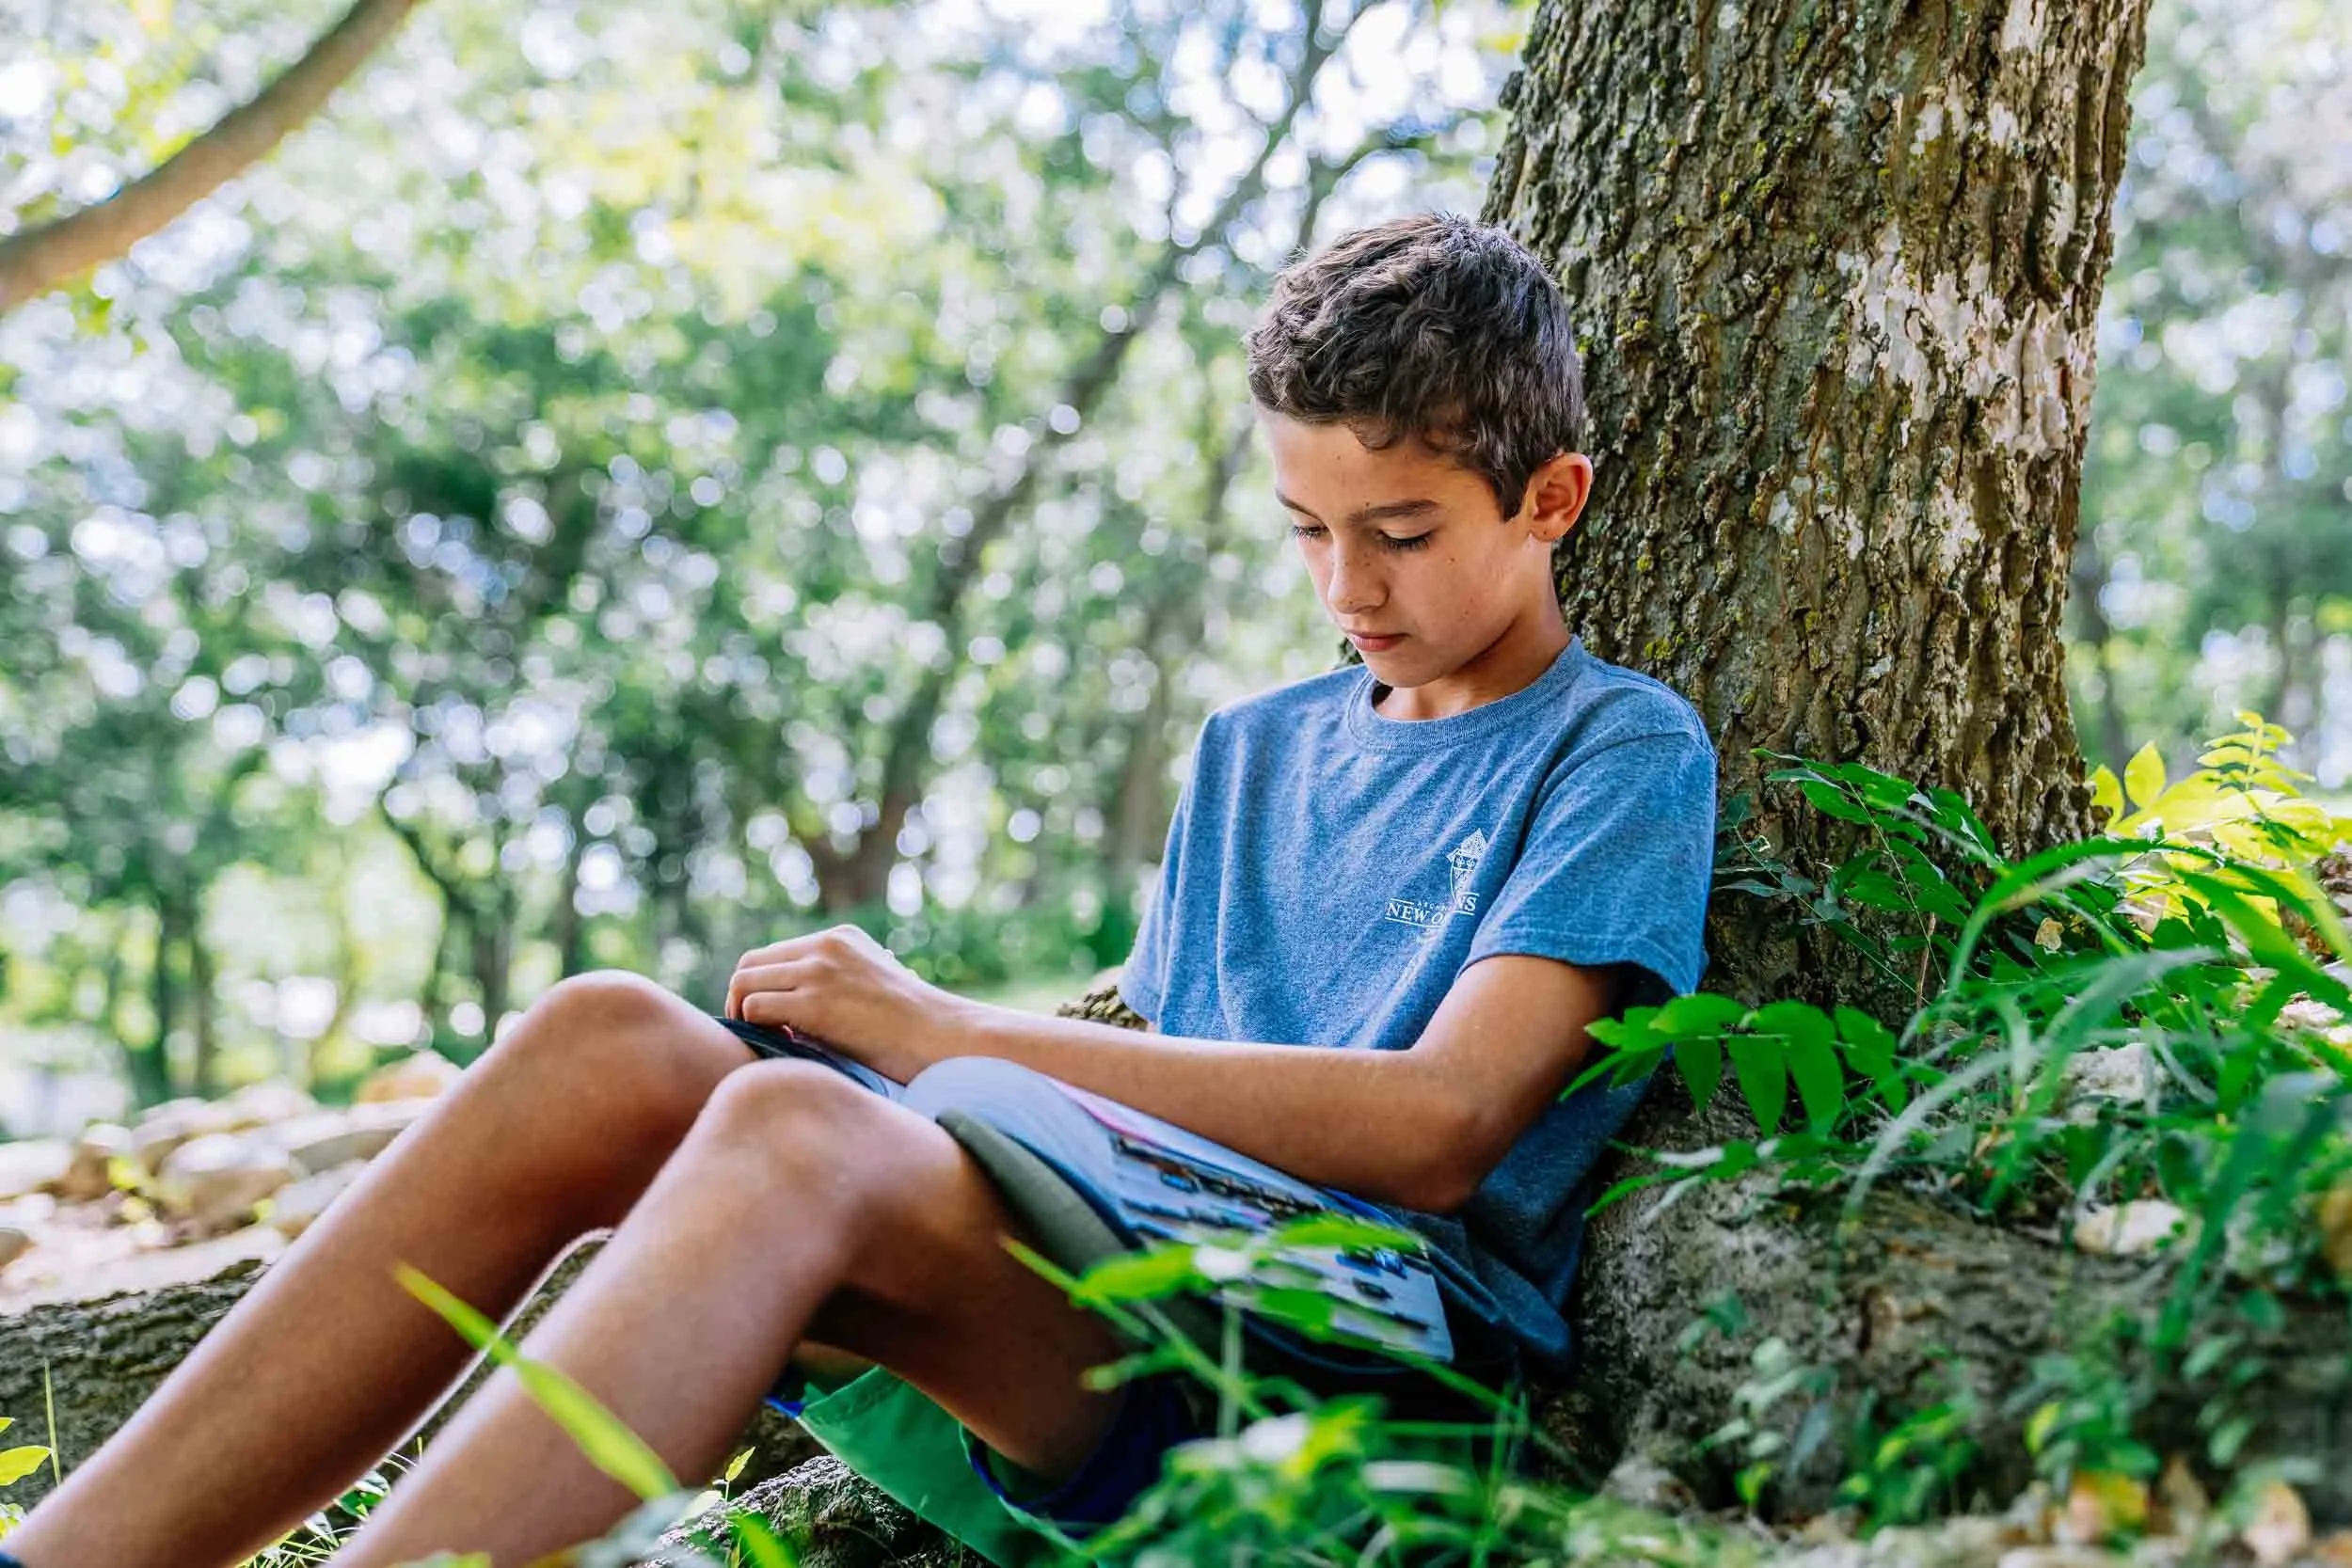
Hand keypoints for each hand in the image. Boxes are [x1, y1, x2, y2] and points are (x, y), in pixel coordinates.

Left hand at [724, 924, 969, 1080]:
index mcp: (841, 938)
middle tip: (755, 1032)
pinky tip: (780, 1048)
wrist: (944, 1037)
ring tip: (764, 1041)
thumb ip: (840, 985)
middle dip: (742, 998)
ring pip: (744, 984)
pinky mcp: (815, 1002)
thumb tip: (799, 1014)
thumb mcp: (877, 986)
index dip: (761, 987)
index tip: (768, 1019)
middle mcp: (825, 946)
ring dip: (744, 1015)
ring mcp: (819, 971)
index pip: (774, 954)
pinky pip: (755, 1009)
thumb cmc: (917, 1027)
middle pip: (750, 964)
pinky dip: (754, 1030)